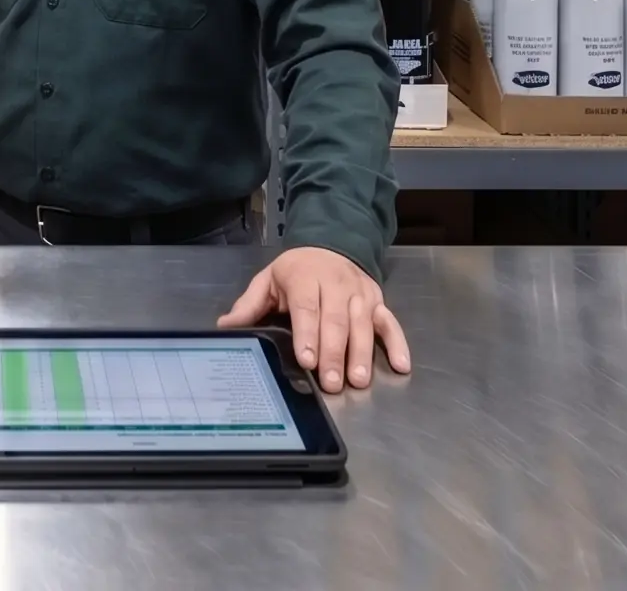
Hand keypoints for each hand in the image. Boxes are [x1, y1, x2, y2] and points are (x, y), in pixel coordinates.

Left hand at [218, 246, 408, 392]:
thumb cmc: (297, 270)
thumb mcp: (268, 280)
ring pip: (363, 324)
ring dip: (361, 353)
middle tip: (331, 383)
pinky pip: (390, 323)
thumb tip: (225, 327)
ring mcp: (361, 293)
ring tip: (357, 381)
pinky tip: (401, 366)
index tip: (307, 360)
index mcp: (306, 277)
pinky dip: (398, 344)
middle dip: (334, 353)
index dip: (308, 333)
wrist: (333, 242)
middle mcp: (337, 284)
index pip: (307, 307)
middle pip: (336, 320)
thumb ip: (249, 305)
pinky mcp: (378, 301)